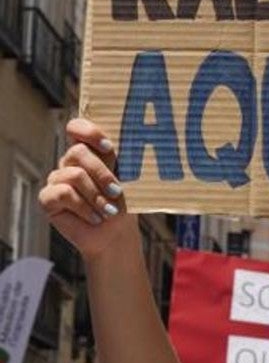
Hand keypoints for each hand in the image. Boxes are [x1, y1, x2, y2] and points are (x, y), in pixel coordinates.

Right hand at [38, 119, 135, 261]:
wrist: (115, 235)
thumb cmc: (122, 205)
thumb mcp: (124, 181)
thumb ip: (119, 161)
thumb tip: (126, 145)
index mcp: (88, 153)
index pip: (77, 127)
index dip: (89, 132)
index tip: (109, 147)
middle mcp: (69, 163)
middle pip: (78, 152)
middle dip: (102, 173)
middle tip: (116, 191)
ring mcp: (56, 179)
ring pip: (74, 175)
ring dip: (97, 196)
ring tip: (110, 211)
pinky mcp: (48, 198)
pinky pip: (63, 193)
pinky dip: (84, 207)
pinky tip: (95, 218)